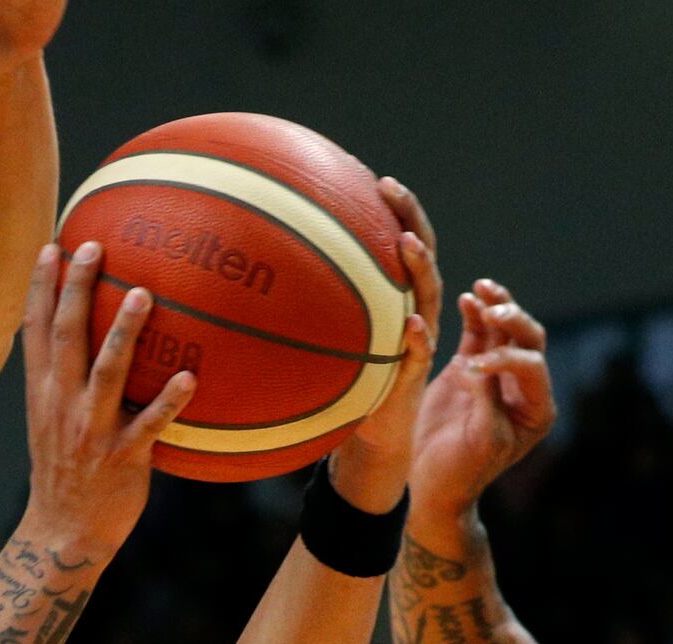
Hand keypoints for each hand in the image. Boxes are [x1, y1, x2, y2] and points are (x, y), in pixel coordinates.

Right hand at [18, 242, 197, 561]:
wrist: (61, 535)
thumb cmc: (66, 474)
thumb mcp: (51, 423)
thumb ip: (65, 382)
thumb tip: (89, 340)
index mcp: (43, 394)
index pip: (35, 331)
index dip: (41, 288)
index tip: (51, 247)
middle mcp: (62, 405)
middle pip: (66, 337)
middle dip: (76, 289)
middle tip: (93, 246)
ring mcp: (91, 431)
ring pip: (106, 373)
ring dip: (124, 332)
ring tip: (142, 294)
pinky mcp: (121, 458)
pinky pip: (148, 425)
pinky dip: (168, 401)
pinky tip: (190, 377)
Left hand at [324, 178, 443, 514]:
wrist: (370, 440)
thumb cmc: (341, 390)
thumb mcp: (318, 348)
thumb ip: (301, 317)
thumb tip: (244, 288)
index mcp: (390, 299)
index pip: (395, 242)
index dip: (389, 208)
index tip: (370, 175)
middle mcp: (410, 312)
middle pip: (419, 254)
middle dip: (409, 217)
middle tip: (389, 186)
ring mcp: (419, 343)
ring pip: (427, 297)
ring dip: (419, 268)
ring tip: (405, 243)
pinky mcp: (414, 379)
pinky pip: (420, 356)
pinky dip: (419, 339)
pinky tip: (412, 324)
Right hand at [409, 278, 557, 521]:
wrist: (434, 484)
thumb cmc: (462, 471)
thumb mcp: (482, 440)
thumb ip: (487, 399)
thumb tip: (479, 363)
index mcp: (537, 408)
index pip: (533, 367)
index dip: (507, 359)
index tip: (475, 368)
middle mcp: (522, 387)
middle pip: (528, 339)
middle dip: (513, 320)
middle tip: (494, 310)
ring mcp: (496, 375)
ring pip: (505, 330)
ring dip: (496, 306)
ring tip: (482, 287)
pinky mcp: (470, 369)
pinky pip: (477, 335)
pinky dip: (474, 315)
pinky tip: (466, 297)